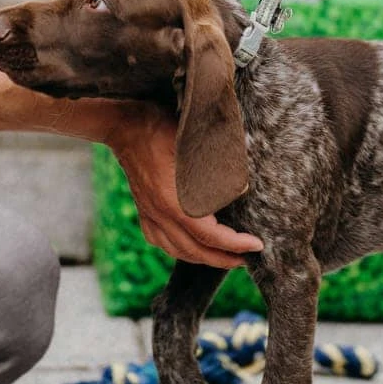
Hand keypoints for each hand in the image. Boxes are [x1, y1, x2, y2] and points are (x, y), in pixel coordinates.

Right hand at [106, 106, 261, 267]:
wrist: (126, 124)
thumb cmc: (162, 129)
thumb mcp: (196, 143)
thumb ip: (219, 166)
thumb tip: (243, 189)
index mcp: (173, 201)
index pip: (209, 235)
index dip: (235, 244)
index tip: (256, 246)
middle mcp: (160, 213)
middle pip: (194, 251)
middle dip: (223, 259)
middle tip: (247, 259)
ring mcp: (149, 213)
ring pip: (176, 250)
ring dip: (202, 258)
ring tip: (224, 257)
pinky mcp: (143, 210)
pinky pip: (160, 241)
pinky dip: (178, 249)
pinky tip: (190, 247)